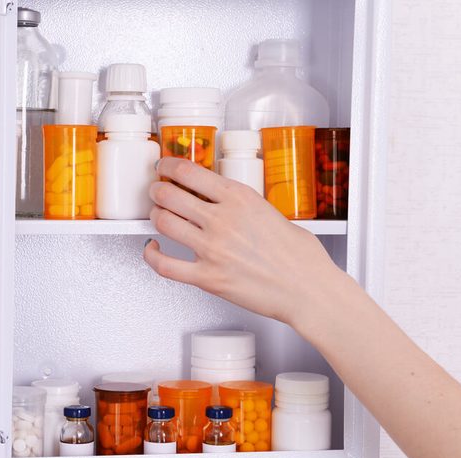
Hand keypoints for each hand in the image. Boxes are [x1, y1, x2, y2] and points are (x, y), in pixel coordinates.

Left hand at [143, 157, 342, 326]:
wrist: (308, 289)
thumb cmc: (299, 256)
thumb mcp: (271, 212)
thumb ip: (242, 204)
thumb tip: (223, 202)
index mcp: (239, 198)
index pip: (188, 171)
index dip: (168, 166)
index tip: (164, 166)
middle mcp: (222, 220)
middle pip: (169, 194)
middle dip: (157, 190)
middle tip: (157, 191)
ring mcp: (211, 249)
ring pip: (162, 223)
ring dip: (155, 216)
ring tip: (157, 216)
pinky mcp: (207, 278)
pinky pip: (164, 265)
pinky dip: (152, 255)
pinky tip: (153, 250)